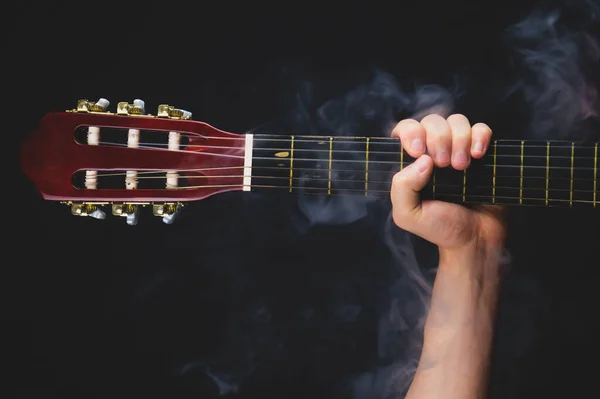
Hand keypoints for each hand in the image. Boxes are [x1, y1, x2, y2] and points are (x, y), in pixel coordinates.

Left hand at [390, 114, 505, 254]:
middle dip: (437, 138)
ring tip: (462, 167)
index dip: (410, 132)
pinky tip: (478, 154)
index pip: (404, 129)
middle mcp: (433, 151)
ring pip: (456, 121)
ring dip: (459, 138)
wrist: (477, 239)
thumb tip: (422, 158)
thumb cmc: (440, 228)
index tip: (417, 150)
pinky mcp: (482, 151)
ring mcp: (459, 149)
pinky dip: (480, 135)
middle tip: (445, 165)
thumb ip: (401, 188)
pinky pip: (481, 128)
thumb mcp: (408, 214)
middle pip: (431, 121)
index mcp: (411, 163)